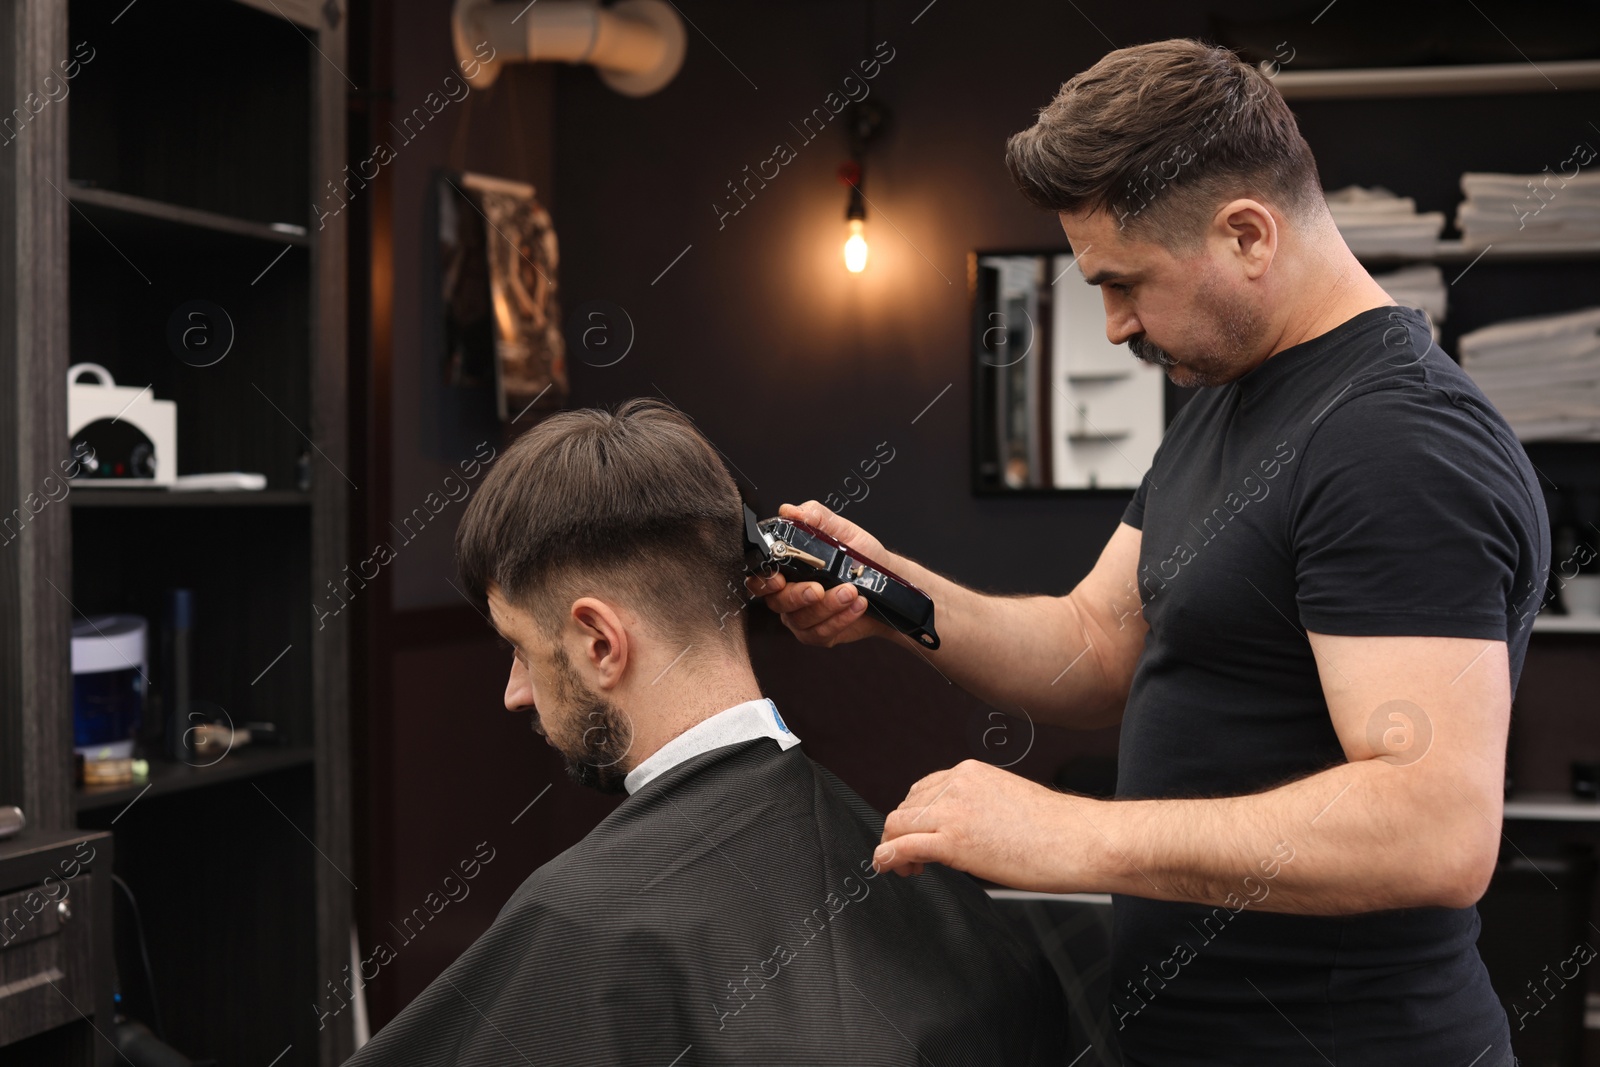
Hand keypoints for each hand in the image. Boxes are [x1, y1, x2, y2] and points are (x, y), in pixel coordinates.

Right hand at [745, 499, 896, 646]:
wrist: (888, 580)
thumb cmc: (862, 555)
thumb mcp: (842, 530)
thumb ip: (815, 518)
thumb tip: (789, 511)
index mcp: (787, 567)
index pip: (760, 576)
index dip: (763, 580)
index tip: (778, 578)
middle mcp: (788, 593)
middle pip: (777, 601)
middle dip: (798, 596)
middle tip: (819, 588)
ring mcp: (801, 616)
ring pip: (800, 619)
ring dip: (828, 607)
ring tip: (852, 592)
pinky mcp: (819, 634)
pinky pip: (820, 633)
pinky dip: (840, 619)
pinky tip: (857, 605)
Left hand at [873, 759, 1107, 893]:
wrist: (1081, 840)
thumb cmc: (1058, 830)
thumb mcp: (1009, 802)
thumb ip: (980, 807)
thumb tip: (965, 829)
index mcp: (970, 772)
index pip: (923, 790)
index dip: (915, 817)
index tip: (920, 837)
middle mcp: (957, 785)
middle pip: (906, 807)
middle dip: (902, 833)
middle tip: (912, 860)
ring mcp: (954, 812)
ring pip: (897, 825)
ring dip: (892, 847)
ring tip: (905, 869)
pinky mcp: (954, 841)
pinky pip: (903, 846)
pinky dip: (887, 857)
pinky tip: (888, 868)